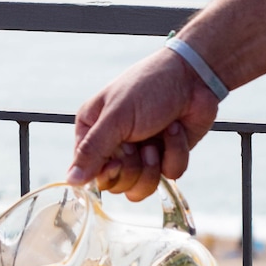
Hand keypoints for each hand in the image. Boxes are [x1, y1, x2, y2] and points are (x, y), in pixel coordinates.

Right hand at [69, 47, 220, 200]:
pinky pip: (168, 176)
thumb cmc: (149, 87)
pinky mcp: (166, 158)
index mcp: (92, 131)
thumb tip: (71, 180)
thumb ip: (92, 150)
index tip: (116, 161)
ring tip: (157, 141)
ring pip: (140, 188)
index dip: (104, 174)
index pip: (88, 172)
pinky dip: (175, 154)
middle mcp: (114, 146)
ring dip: (152, 167)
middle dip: (132, 168)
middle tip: (138, 144)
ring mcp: (141, 154)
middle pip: (114, 185)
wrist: (194, 76)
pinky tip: (175, 130)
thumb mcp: (116, 117)